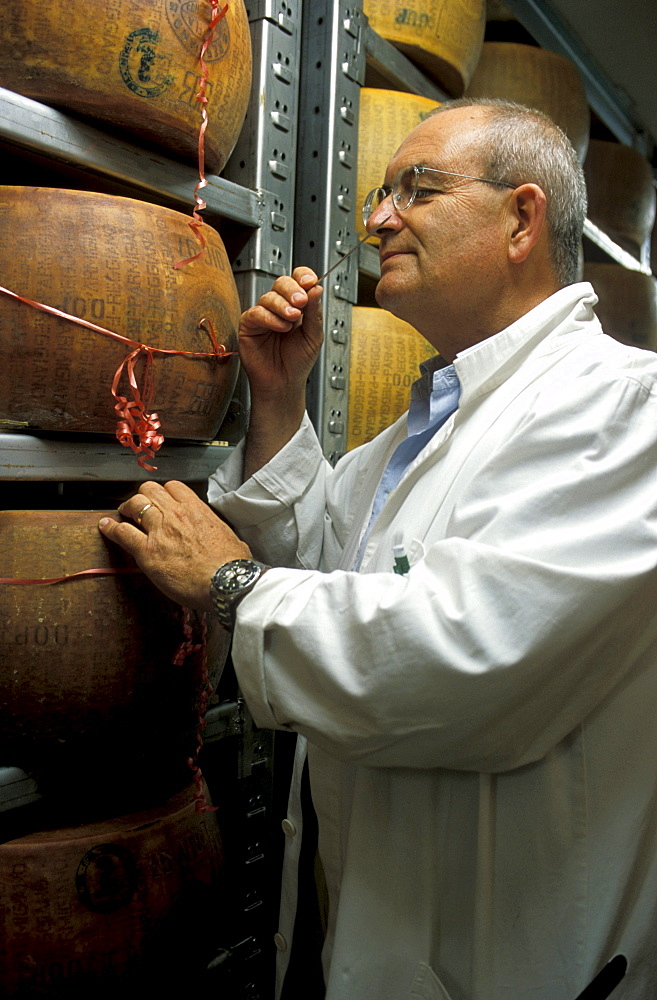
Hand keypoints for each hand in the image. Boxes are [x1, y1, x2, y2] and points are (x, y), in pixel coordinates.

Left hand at [98, 481, 251, 610]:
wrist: (226, 582)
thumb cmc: (232, 566)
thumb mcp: (231, 538)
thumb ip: (219, 533)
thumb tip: (226, 539)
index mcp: (197, 510)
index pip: (173, 487)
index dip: (164, 492)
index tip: (162, 500)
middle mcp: (176, 515)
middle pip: (150, 490)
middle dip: (143, 496)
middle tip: (139, 506)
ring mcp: (159, 531)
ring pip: (134, 505)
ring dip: (126, 508)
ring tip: (122, 514)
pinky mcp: (147, 552)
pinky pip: (122, 532)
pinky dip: (111, 528)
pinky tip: (106, 527)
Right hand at [238, 266, 323, 398]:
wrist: (284, 383)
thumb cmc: (298, 362)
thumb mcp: (314, 336)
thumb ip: (314, 312)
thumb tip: (316, 288)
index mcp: (296, 306)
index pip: (298, 280)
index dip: (303, 276)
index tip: (310, 281)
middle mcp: (279, 307)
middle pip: (282, 282)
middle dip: (292, 289)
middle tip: (301, 302)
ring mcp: (263, 315)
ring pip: (269, 297)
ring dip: (282, 306)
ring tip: (292, 320)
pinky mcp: (249, 325)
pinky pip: (256, 313)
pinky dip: (270, 318)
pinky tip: (281, 328)